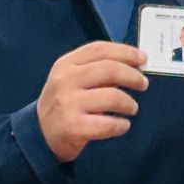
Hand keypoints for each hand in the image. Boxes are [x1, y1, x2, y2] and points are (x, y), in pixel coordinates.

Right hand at [37, 42, 148, 162]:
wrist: (39, 134)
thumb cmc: (63, 103)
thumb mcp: (71, 79)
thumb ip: (96, 69)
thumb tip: (133, 66)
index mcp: (66, 64)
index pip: (100, 49)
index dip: (125, 52)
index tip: (142, 59)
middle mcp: (66, 80)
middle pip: (110, 70)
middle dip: (133, 76)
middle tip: (143, 84)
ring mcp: (68, 103)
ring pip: (113, 97)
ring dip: (129, 103)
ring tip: (132, 108)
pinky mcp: (74, 127)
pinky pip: (108, 124)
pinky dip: (121, 125)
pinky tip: (122, 125)